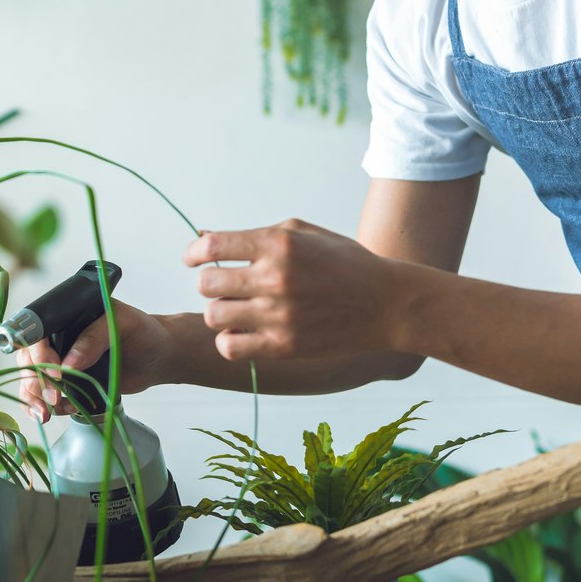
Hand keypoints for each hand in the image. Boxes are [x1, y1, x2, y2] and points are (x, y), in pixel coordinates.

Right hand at [14, 299, 168, 423]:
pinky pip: (46, 397)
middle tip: (53, 397)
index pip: (38, 331)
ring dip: (33, 398)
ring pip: (32, 380)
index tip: (53, 371)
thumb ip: (96, 338)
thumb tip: (69, 364)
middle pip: (29, 359)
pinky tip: (56, 413)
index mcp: (67, 317)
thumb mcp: (123, 324)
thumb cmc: (144, 333)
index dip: (39, 352)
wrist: (158, 357)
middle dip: (35, 381)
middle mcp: (59, 339)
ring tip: (46, 413)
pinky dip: (44, 407)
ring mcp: (62, 362)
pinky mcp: (69, 384)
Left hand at [186, 218, 401, 361]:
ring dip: (219, 310)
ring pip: (214, 315)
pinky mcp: (284, 345)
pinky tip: (241, 332)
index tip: (195, 259)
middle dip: (210, 282)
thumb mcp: (303, 233)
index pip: (211, 246)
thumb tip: (205, 237)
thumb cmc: (343, 262)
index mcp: (278, 244)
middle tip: (225, 284)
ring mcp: (279, 314)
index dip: (194, 253)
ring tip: (235, 308)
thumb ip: (256, 234)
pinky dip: (228, 340)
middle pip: (207, 283)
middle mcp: (275, 278)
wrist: (386, 303)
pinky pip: (230, 347)